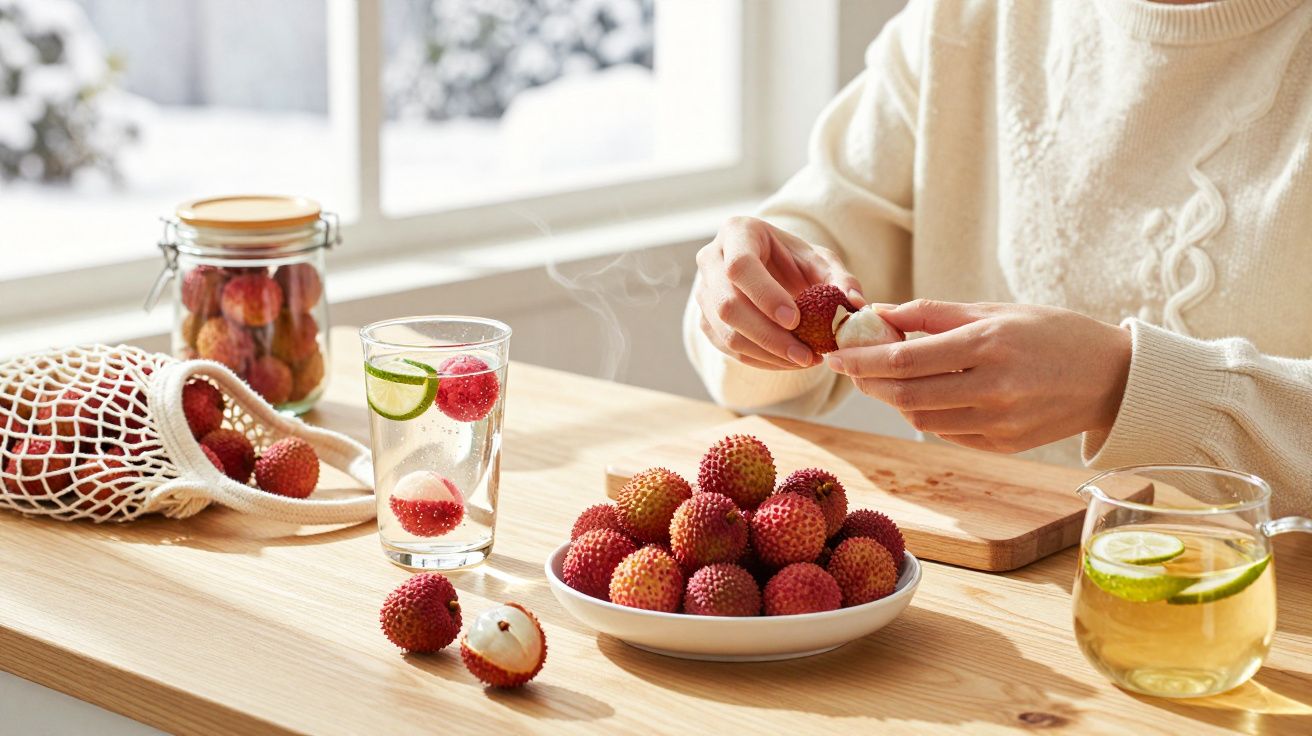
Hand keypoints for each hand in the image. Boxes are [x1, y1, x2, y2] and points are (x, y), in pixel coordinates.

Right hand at [695, 217, 864, 369]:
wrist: (772, 270)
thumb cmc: (796, 261)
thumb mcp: (822, 261)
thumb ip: (840, 280)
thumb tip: (856, 305)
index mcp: (737, 233)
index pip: (740, 266)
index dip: (765, 295)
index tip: (796, 320)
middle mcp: (711, 260)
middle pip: (728, 305)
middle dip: (768, 335)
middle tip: (806, 354)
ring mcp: (703, 293)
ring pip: (725, 333)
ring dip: (766, 353)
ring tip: (804, 360)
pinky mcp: (706, 320)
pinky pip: (728, 349)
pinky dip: (760, 360)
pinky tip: (789, 362)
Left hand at [827, 300, 1131, 452]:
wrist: (1114, 378)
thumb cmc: (1053, 333)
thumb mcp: (995, 310)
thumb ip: (934, 314)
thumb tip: (879, 314)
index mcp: (987, 346)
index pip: (903, 360)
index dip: (860, 359)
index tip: (833, 353)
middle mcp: (992, 389)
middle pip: (904, 395)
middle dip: (867, 383)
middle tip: (850, 368)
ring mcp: (999, 423)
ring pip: (920, 418)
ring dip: (894, 399)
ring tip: (887, 377)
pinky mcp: (1004, 445)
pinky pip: (946, 432)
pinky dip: (926, 413)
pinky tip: (927, 394)